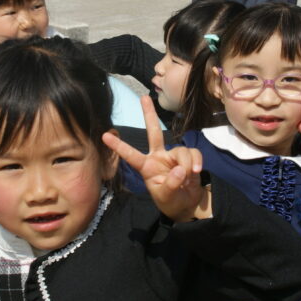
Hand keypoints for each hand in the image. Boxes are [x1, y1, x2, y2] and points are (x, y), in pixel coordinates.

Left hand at [102, 96, 211, 221]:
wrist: (188, 204)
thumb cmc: (170, 201)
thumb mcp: (166, 197)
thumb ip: (171, 184)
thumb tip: (181, 169)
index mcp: (146, 167)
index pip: (131, 155)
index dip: (119, 146)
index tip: (104, 136)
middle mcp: (158, 157)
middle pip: (153, 132)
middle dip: (149, 114)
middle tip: (143, 97)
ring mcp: (173, 156)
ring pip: (181, 150)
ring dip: (187, 163)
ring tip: (189, 177)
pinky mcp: (188, 157)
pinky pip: (194, 153)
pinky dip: (196, 161)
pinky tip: (196, 171)